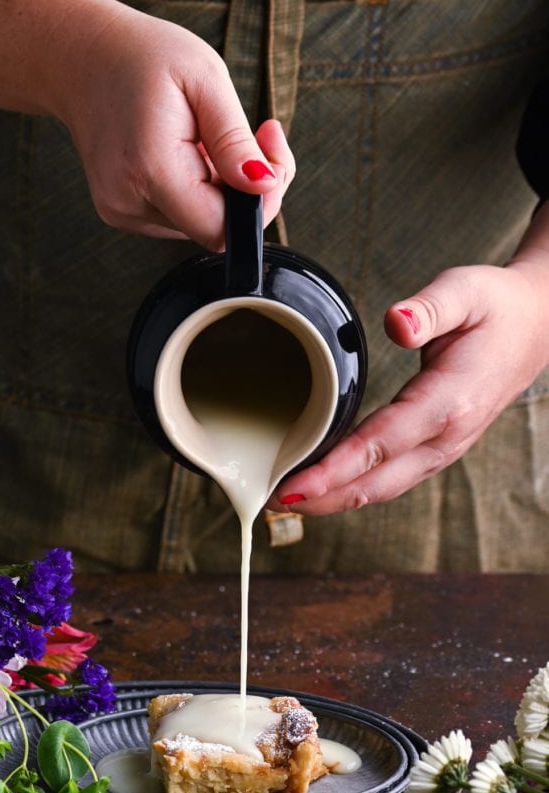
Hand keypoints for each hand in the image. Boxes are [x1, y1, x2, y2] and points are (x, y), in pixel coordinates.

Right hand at [0, 0, 294, 249]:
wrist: (80, 57)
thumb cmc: (143, 58)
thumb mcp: (204, 79)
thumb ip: (234, 140)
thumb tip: (263, 185)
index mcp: (150, 170)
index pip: (220, 228)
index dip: (257, 204)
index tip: (270, 158)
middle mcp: (129, 202)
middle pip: (214, 229)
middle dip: (245, 191)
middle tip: (253, 136)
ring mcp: (122, 212)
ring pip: (200, 224)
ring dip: (221, 189)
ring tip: (208, 139)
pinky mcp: (122, 212)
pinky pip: (180, 216)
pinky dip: (198, 190)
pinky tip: (188, 153)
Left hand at [270, 219, 548, 514]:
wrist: (536, 327)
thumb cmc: (496, 309)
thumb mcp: (466, 291)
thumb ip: (430, 308)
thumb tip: (397, 323)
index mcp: (449, 402)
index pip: (380, 445)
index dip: (334, 470)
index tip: (294, 484)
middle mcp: (446, 437)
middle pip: (375, 483)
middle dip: (322, 498)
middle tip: (270, 500)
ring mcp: (443, 450)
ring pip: (382, 490)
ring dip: (333, 500)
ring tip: (285, 500)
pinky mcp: (435, 451)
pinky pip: (389, 480)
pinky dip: (352, 490)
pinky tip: (323, 488)